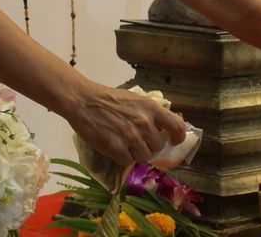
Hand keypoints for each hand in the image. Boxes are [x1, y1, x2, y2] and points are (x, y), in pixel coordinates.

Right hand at [66, 83, 186, 166]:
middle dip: (150, 146)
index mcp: (151, 108)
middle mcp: (144, 123)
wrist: (83, 101)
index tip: (173, 141)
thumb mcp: (134, 99)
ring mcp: (130, 136)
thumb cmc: (108, 98)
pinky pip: (127, 161)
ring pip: (145, 157)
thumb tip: (162, 128)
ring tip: (125, 145)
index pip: (177, 126)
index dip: (178, 137)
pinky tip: (115, 148)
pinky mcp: (116, 148)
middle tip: (138, 141)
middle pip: (158, 146)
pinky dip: (122, 158)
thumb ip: (149, 113)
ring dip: (136, 154)